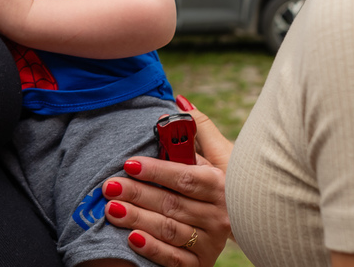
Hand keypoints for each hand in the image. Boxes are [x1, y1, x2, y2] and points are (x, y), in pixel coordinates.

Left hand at [104, 99, 233, 266]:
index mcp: (219, 185)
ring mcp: (211, 241)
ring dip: (138, 219)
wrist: (243, 220)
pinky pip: (174, 258)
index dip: (157, 171)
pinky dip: (152, 249)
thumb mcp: (218, 155)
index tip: (129, 164)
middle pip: (172, 204)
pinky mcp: (201, 263)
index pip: (185, 178)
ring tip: (112, 209)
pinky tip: (131, 238)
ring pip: (169, 230)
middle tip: (109, 186)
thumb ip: (197, 130)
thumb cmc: (220, 182)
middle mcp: (219, 215)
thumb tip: (178, 102)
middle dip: (138, 194)